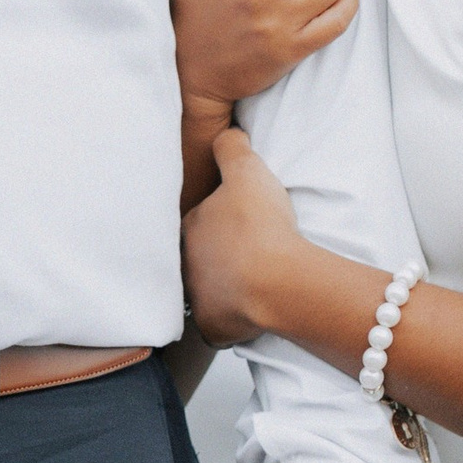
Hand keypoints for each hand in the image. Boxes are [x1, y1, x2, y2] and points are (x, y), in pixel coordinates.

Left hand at [181, 125, 304, 347]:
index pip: (197, 220)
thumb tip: (225, 134)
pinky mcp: (214, 328)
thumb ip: (230, 147)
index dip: (217, 218)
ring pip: (205, 290)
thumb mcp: (247, 169)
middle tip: (245, 250)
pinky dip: (230, 320)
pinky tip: (248, 311)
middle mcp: (184, 266)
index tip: (238, 221)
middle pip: (198, 256)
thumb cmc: (261, 225)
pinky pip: (219, 324)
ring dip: (222, 286)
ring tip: (249, 280)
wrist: (278, 280)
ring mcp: (197, 300)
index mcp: (189, 228)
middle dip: (216, 254)